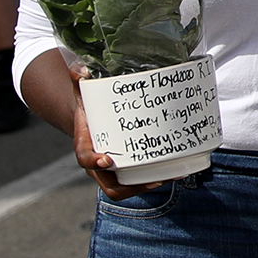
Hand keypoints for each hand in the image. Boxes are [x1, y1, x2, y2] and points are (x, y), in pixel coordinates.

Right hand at [63, 66, 158, 200]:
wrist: (90, 118)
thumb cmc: (88, 104)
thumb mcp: (82, 90)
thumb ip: (80, 77)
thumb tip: (83, 69)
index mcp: (85, 144)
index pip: (84, 157)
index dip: (93, 161)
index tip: (107, 160)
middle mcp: (97, 163)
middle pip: (110, 185)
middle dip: (131, 186)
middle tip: (153, 179)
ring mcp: (111, 170)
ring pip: (125, 188)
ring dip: (147, 186)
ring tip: (170, 176)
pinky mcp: (125, 169)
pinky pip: (137, 181)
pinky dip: (155, 179)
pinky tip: (177, 171)